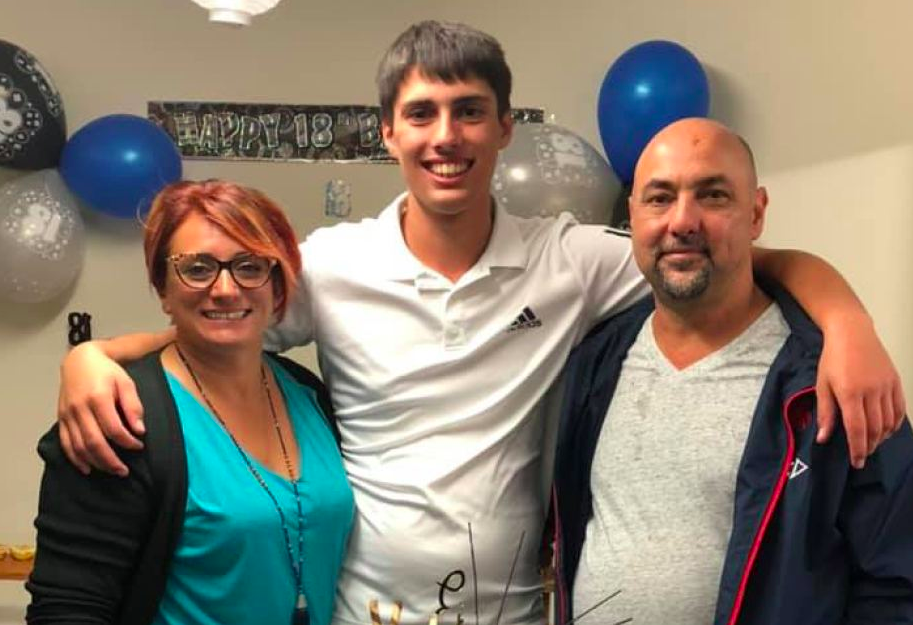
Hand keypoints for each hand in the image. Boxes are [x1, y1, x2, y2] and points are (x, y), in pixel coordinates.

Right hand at [57, 341, 144, 475]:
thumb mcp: (126, 383)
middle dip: (110, 460)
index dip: (127, 442)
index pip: (114, 428)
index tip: (138, 446)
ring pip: (79, 446)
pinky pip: (65, 444)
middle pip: (94, 442)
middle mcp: (80, 408)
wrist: (80, 360)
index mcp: (98, 397)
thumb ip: (133, 406)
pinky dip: (75, 459)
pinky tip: (87, 468)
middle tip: (124, 471)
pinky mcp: (61, 419)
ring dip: (95, 463)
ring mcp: (68, 415)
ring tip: (111, 471)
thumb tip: (139, 430)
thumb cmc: (107, 372)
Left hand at [816, 314, 906, 468]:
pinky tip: (887, 430)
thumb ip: (826, 412)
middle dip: (868, 446)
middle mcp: (871, 391)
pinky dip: (895, 423)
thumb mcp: (822, 384)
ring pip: (889, 421)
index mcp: (850, 392)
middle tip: (862, 455)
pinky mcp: (895, 381)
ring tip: (872, 443)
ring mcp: (886, 386)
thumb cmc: (832, 359)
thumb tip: (824, 438)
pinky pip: (899, 409)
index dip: (857, 449)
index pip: (857, 429)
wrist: (852, 333)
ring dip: (881, 437)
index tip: (857, 462)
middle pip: (874, 428)